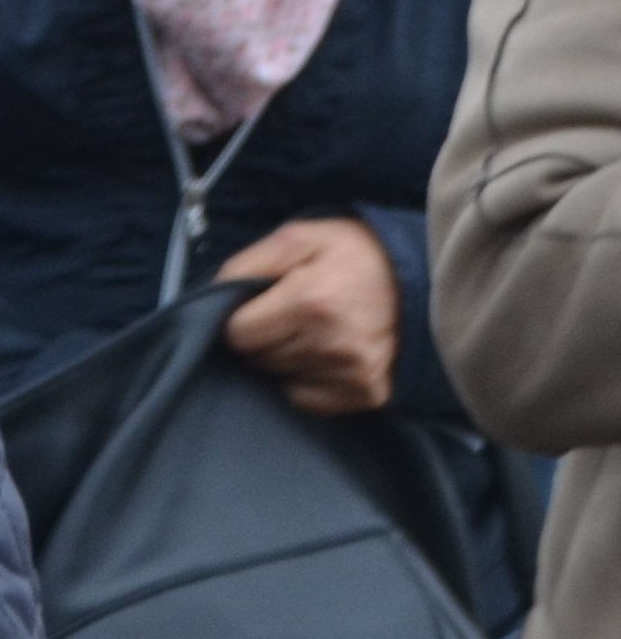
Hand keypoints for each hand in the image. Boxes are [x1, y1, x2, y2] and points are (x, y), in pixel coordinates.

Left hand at [221, 217, 403, 413]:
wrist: (424, 276)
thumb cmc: (353, 253)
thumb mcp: (297, 238)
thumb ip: (247, 265)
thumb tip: (213, 298)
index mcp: (311, 302)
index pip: (238, 334)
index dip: (240, 318)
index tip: (259, 305)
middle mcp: (334, 345)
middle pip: (257, 359)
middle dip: (263, 337)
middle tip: (289, 314)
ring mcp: (354, 374)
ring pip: (279, 378)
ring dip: (284, 358)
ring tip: (309, 330)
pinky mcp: (369, 394)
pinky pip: (306, 400)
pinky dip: (304, 381)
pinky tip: (321, 354)